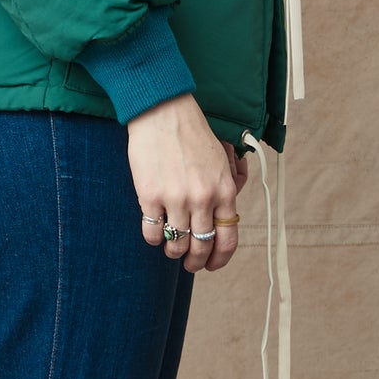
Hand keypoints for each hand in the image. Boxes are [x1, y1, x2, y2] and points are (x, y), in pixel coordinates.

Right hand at [129, 94, 241, 272]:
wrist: (163, 113)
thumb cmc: (192, 133)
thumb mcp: (222, 159)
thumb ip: (228, 187)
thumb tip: (228, 214)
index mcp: (225, 191)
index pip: (227, 239)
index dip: (219, 259)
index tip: (211, 265)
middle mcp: (203, 199)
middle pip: (201, 247)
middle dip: (195, 262)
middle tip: (189, 265)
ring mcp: (176, 200)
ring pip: (176, 244)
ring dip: (173, 251)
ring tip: (170, 247)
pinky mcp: (150, 197)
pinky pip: (152, 233)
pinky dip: (153, 238)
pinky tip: (154, 232)